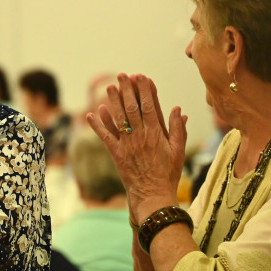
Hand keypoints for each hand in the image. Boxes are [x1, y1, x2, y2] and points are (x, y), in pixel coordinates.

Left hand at [86, 73, 187, 219]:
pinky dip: (98, 125)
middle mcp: (140, 136)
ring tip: (109, 87)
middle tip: (122, 75)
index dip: (145, 89)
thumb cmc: (168, 173)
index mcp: (157, 133)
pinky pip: (105, 137)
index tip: (142, 76)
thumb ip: (178, 129)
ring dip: (113, 101)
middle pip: (132, 108)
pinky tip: (92, 112)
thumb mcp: (178, 150)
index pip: (150, 105)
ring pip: (118, 118)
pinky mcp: (116, 154)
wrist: (153, 195)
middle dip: (127, 90)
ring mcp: (127, 144)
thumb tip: (178, 109)